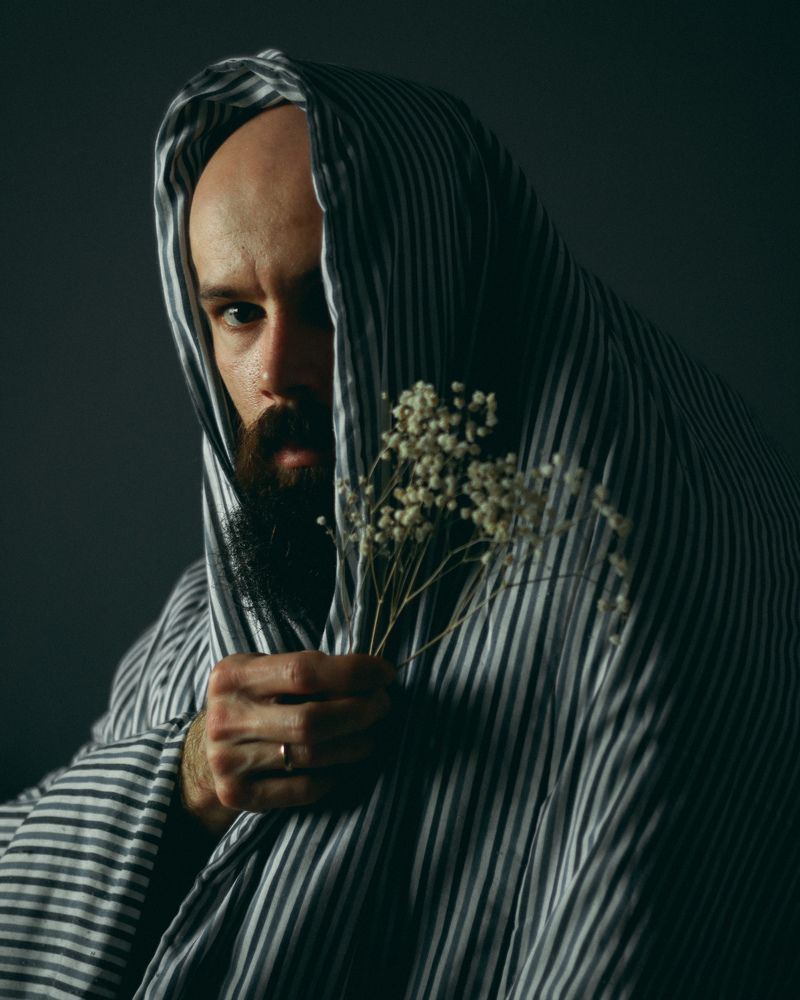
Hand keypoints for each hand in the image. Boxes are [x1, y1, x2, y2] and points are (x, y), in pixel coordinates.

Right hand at [180, 651, 394, 833]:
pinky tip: (341, 767)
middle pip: (311, 719)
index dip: (352, 672)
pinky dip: (331, 778)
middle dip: (360, 711)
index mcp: (234, 675)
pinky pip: (302, 789)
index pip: (303, 671)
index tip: (384, 672)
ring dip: (353, 745)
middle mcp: (227, 717)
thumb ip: (304, 671)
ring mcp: (228, 759)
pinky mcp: (238, 794)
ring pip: (310, 756)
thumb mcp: (262, 673)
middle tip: (383, 704)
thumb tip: (369, 677)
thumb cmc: (251, 703)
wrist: (200, 755)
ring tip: (369, 736)